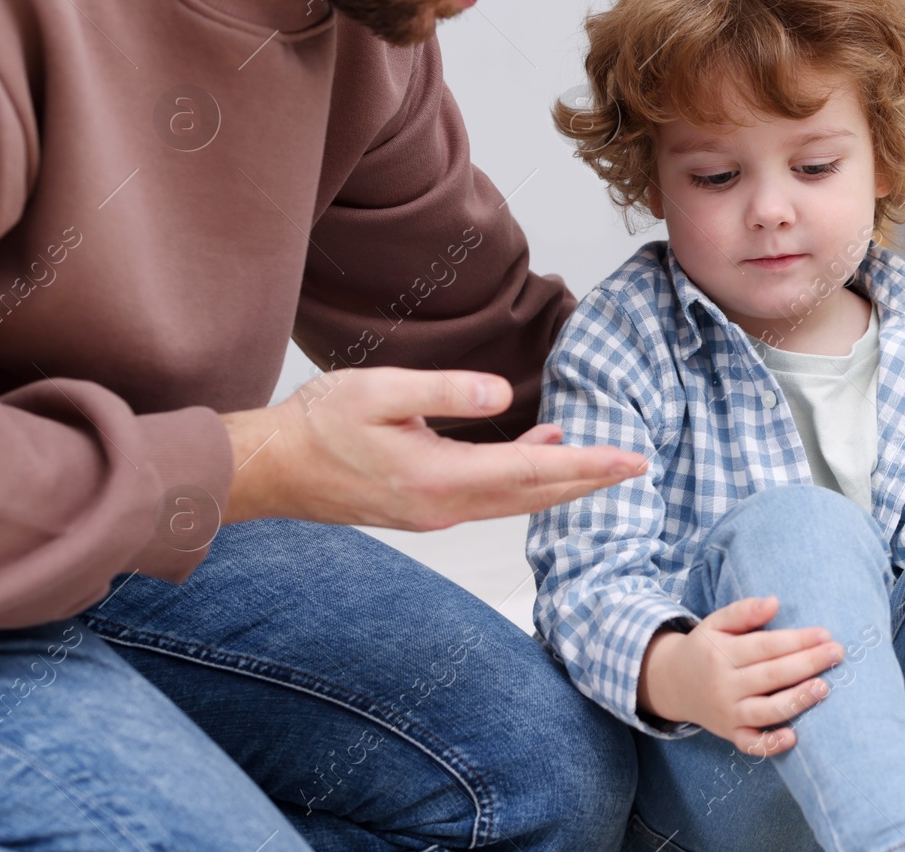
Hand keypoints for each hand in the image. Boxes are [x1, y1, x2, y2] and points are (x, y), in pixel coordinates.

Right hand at [220, 366, 647, 529]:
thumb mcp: (378, 392)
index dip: (589, 465)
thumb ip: (443, 391)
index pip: (535, 472)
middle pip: (536, 496)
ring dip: (560, 483)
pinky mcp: (422, 508)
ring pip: (516, 501)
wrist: (266, 470)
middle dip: (591, 482)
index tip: (633, 460)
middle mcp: (445, 507)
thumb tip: (501, 393)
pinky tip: (536, 449)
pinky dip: (524, 479)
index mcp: (440, 479)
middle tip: (638, 467)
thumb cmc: (315, 426)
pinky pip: (490, 497)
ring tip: (601, 462)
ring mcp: (434, 513)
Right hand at [638, 596, 844, 755]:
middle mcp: (724, 685)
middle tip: (837, 653)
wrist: (672, 683)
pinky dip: (771, 744)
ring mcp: (728, 713)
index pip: (766, 646)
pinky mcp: (730, 733)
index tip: (825, 634)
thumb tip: (774, 602)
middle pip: (772, 675)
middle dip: (807, 664)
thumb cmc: (705, 649)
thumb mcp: (716, 623)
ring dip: (797, 700)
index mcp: (722, 654)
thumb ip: (743, 611)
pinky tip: (794, 737)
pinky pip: (751, 744)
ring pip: (766, 710)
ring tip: (824, 687)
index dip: (797, 640)